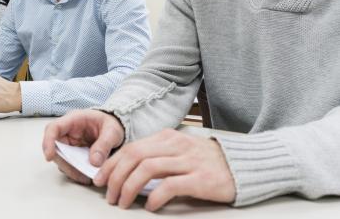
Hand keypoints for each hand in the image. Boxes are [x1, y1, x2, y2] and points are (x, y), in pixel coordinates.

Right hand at [42, 109, 124, 184]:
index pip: (53, 128)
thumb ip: (104, 145)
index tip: (49, 157)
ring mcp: (69, 141)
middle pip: (54, 146)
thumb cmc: (111, 123)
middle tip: (78, 174)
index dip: (48, 142)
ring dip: (69, 169)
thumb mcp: (112, 131)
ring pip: (60, 157)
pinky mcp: (72, 151)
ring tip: (85, 178)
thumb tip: (93, 162)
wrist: (115, 126)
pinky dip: (74, 171)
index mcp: (74, 119)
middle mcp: (67, 130)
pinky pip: (68, 162)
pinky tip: (85, 176)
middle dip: (63, 162)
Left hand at [94, 129, 235, 210]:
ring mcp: (188, 160)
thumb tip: (126, 170)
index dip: (112, 164)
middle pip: (134, 156)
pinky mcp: (201, 178)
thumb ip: (157, 155)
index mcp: (167, 137)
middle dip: (115, 176)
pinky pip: (171, 185)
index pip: (131, 148)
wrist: (242, 164)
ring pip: (148, 168)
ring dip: (129, 187)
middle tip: (107, 194)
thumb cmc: (206, 161)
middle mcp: (175, 145)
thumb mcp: (179, 151)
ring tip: (122, 202)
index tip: (100, 179)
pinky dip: (155, 196)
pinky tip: (149, 206)